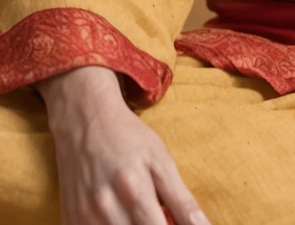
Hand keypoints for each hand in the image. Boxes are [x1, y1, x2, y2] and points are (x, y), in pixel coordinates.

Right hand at [38, 67, 211, 224]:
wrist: (84, 120)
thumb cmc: (128, 138)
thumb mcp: (161, 161)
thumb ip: (182, 201)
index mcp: (134, 191)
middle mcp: (105, 209)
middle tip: (157, 216)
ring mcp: (83, 218)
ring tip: (139, 214)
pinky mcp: (70, 221)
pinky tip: (119, 216)